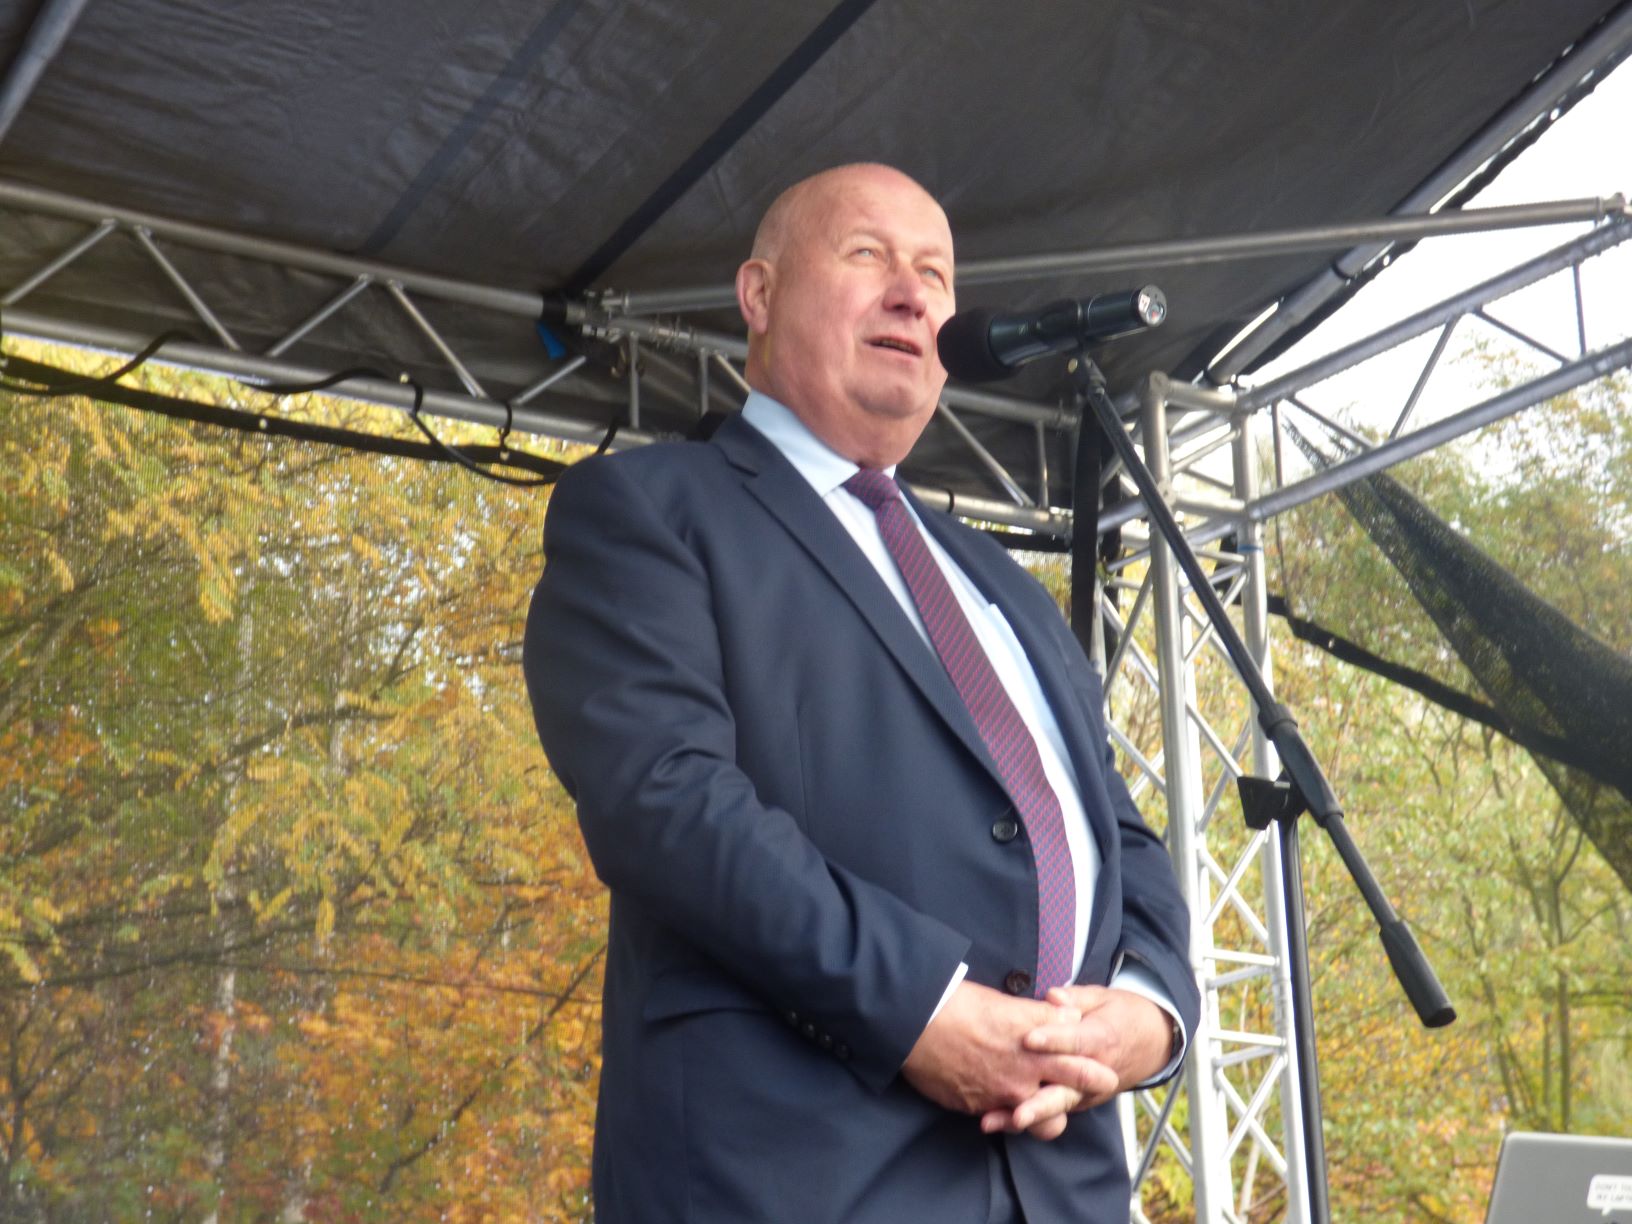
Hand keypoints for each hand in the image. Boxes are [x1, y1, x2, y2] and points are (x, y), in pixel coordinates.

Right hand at [901, 981, 1091, 1135]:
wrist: (917, 1023)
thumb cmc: (963, 1005)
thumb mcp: (1010, 1004)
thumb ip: (1045, 1015)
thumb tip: (1069, 1017)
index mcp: (1035, 1051)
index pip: (1080, 1070)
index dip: (1095, 1076)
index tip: (1104, 1076)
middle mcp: (1021, 1080)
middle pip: (1061, 1106)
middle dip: (1072, 1102)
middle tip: (1077, 1098)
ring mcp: (997, 1097)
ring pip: (1032, 1120)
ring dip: (1036, 1112)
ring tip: (1033, 1101)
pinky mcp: (974, 1107)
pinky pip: (997, 1117)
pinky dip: (1000, 1109)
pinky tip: (995, 1094)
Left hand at [979, 986, 1176, 1137]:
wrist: (1152, 1042)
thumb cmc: (1121, 1014)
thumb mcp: (1104, 997)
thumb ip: (1076, 998)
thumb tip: (1053, 996)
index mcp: (1102, 1040)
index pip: (1076, 1042)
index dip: (1052, 1040)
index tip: (1027, 1039)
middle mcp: (1095, 1073)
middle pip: (1067, 1091)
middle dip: (1039, 1104)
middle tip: (1016, 1112)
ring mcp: (1086, 1093)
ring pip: (1056, 1109)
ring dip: (1025, 1117)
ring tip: (994, 1122)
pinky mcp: (1078, 1101)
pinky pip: (1052, 1114)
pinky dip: (1026, 1119)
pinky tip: (995, 1120)